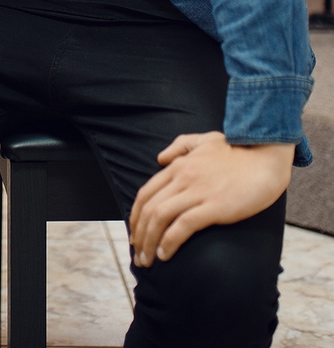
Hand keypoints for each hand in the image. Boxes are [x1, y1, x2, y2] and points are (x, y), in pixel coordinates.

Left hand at [129, 132, 292, 266]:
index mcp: (178, 166)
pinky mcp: (215, 206)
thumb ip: (179, 146)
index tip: (135, 235)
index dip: (136, 217)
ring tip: (147, 261)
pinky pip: (184, 225)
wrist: (265, 155)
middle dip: (139, 235)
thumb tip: (160, 159)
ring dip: (149, 242)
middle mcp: (182, 178)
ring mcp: (197, 192)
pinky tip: (165, 255)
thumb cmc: (238, 149)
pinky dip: (170, 241)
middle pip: (148, 209)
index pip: (146, 194)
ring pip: (160, 218)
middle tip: (137, 255)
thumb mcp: (203, 140)